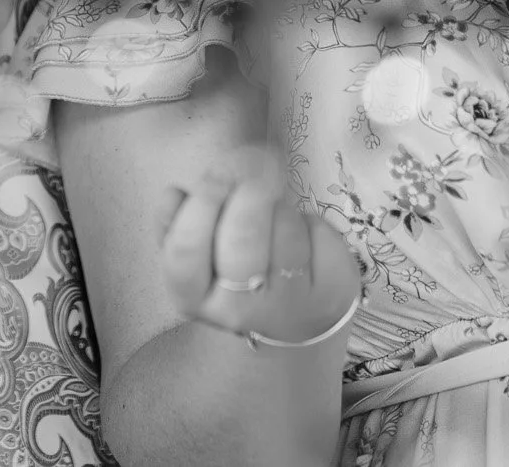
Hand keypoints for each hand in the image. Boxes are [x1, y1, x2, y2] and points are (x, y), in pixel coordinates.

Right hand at [161, 146, 359, 347]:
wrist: (290, 337)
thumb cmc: (234, 283)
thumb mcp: (197, 263)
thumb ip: (175, 226)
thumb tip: (174, 193)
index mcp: (196, 298)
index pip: (187, 250)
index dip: (201, 203)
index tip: (216, 176)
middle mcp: (242, 309)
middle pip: (242, 239)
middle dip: (248, 192)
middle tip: (253, 172)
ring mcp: (293, 304)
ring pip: (286, 227)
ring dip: (280, 205)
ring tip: (274, 213)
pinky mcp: (334, 292)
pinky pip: (320, 233)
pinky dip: (310, 221)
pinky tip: (303, 235)